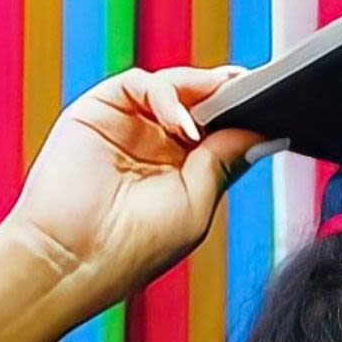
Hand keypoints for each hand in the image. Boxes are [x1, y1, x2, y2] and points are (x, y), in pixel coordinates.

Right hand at [0, 63, 271, 319]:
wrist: (73, 258)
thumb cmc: (133, 248)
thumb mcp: (196, 203)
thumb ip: (224, 161)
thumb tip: (262, 132)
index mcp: (181, 171)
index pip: (218, 129)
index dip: (241, 113)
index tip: (268, 103)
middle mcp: (155, 145)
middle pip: (199, 101)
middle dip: (226, 94)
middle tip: (252, 89)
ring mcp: (127, 126)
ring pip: (173, 87)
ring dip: (200, 91)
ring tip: (215, 110)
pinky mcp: (99, 110)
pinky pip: (140, 83)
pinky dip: (167, 93)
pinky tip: (181, 123)